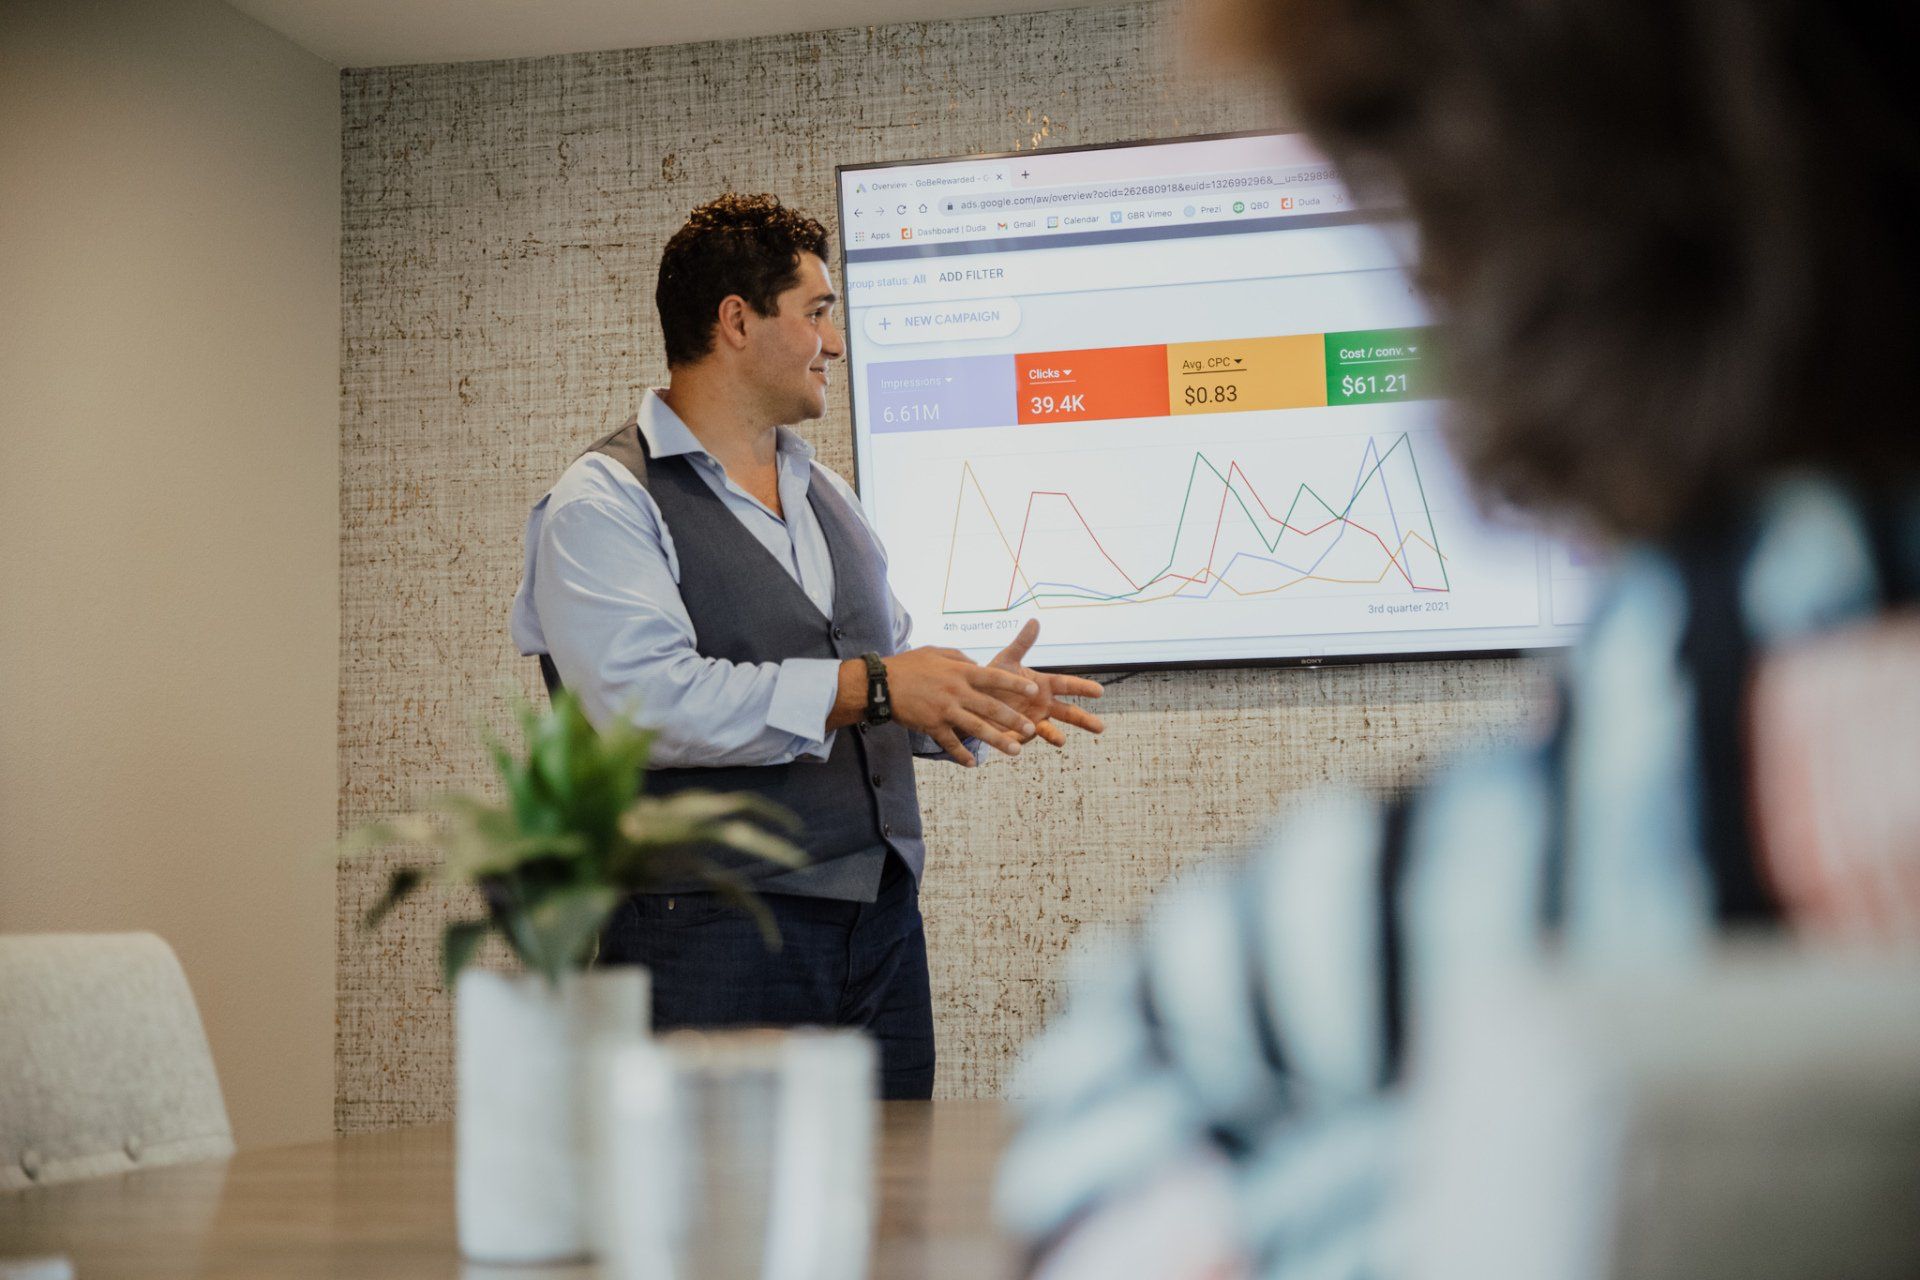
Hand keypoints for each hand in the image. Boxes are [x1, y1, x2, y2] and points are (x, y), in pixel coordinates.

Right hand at [853, 647, 1039, 765]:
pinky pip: (950, 743)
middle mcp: (956, 692)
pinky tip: (973, 764)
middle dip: (1013, 720)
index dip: (1015, 685)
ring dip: (997, 741)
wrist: (881, 684)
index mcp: (959, 672)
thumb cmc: (909, 665)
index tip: (1035, 691)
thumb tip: (977, 664)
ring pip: (976, 728)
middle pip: (990, 707)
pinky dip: (961, 754)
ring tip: (1015, 751)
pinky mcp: (932, 726)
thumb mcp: (937, 653)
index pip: (994, 678)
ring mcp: (944, 711)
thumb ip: (960, 659)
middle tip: (1031, 729)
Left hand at [988, 619, 1104, 746]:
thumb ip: (1022, 644)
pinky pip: (1020, 739)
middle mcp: (1043, 705)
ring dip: (1055, 736)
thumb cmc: (996, 677)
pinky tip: (1019, 746)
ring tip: (1061, 741)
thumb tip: (1035, 620)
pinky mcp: (1017, 735)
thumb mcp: (1007, 660)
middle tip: (1101, 727)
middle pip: (1068, 712)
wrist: (976, 698)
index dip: (1082, 688)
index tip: (1099, 691)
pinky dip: (1020, 742)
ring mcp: (1032, 721)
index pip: (1067, 685)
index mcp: (1044, 686)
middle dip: (1084, 720)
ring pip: (1049, 731)